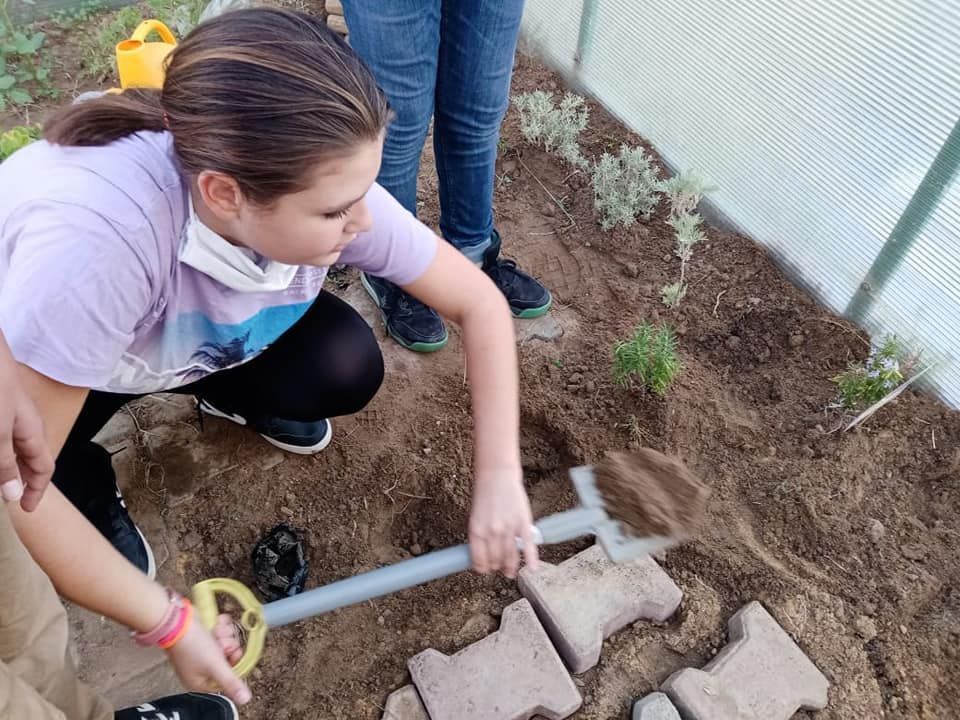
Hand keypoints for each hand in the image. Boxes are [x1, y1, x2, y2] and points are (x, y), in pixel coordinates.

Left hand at [0, 338, 54, 511]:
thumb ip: (6, 462)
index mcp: (33, 433)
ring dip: (5, 464)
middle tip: (6, 497)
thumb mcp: (0, 432)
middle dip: (20, 479)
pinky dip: (1, 450)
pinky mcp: (0, 409)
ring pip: (12, 448)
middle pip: (29, 459)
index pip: (44, 468)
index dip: (36, 491)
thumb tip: (13, 492)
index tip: (25, 509)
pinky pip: (3, 437)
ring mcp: (10, 415)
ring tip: (0, 474)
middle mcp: (25, 425)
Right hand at [165, 612, 251, 705]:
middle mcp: (202, 669)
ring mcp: (203, 652)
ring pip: (227, 642)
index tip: (235, 652)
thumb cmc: (193, 647)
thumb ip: (230, 682)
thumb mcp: (215, 666)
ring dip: (225, 634)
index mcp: (201, 682)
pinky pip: (221, 632)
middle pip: (228, 659)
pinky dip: (221, 627)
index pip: (228, 678)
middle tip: (221, 642)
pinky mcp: (205, 637)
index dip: (234, 663)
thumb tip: (244, 700)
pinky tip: (216, 624)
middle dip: (228, 646)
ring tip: (216, 632)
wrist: (178, 621)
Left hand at [468, 466, 538, 577]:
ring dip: (509, 567)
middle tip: (498, 568)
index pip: (479, 560)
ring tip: (509, 572)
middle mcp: (491, 532)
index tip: (484, 570)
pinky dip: (531, 559)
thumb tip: (483, 555)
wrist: (497, 476)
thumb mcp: (475, 517)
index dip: (482, 568)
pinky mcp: (523, 524)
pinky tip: (533, 568)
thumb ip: (479, 536)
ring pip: (510, 556)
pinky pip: (528, 546)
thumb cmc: (485, 495)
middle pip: (495, 560)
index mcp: (476, 531)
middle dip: (496, 566)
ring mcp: (508, 529)